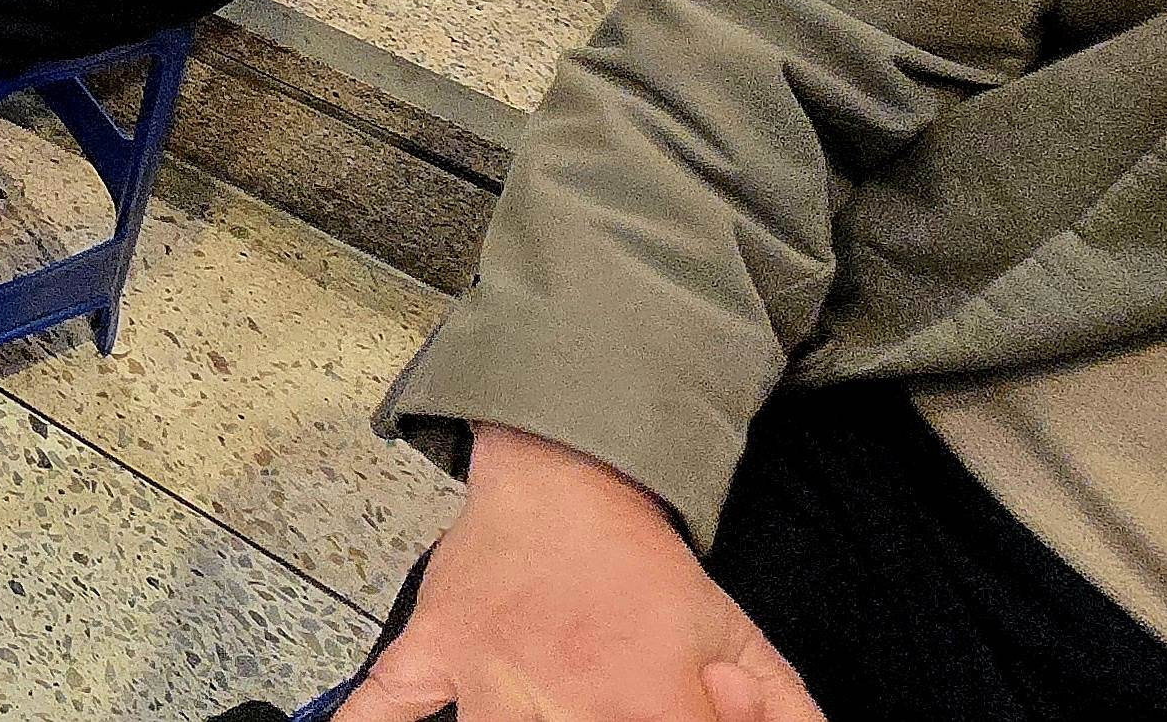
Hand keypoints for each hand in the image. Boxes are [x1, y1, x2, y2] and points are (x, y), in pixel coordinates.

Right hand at [339, 426, 823, 721]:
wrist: (568, 470)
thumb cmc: (644, 566)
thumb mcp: (736, 638)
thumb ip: (782, 713)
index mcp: (645, 701)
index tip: (678, 720)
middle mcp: (561, 695)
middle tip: (588, 711)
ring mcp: (486, 671)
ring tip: (528, 720)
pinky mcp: (434, 646)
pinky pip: (384, 700)